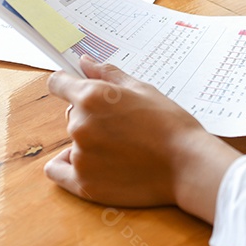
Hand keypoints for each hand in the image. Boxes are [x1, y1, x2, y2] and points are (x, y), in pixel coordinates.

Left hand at [44, 57, 239, 220]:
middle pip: (71, 114)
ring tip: (123, 148)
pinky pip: (59, 171)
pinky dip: (70, 166)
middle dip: (90, 116)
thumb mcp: (142, 89)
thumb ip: (107, 74)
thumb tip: (84, 62)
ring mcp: (80, 157)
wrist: (188, 165)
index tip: (76, 89)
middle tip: (121, 125)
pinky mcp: (85, 184)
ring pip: (73, 142)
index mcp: (91, 97)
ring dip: (90, 142)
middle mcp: (80, 125)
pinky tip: (92, 163)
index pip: (58, 83)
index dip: (67, 84)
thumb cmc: (170, 124)